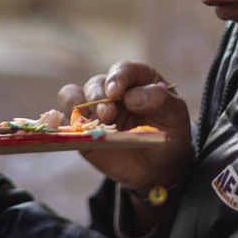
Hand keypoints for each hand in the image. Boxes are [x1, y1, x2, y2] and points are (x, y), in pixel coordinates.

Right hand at [58, 61, 192, 193]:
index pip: (123, 69)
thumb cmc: (170, 136)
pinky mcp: (82, 129)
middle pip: (95, 84)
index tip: (116, 92)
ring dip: (76, 105)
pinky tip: (67, 127)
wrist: (159, 168)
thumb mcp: (176, 117)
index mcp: (137, 80)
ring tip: (90, 121)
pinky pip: (65, 120)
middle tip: (108, 115)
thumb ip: (160, 101)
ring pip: (72, 95)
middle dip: (97, 97)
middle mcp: (112, 91)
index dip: (117, 77)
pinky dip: (61, 121)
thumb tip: (131, 97)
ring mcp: (94, 109)